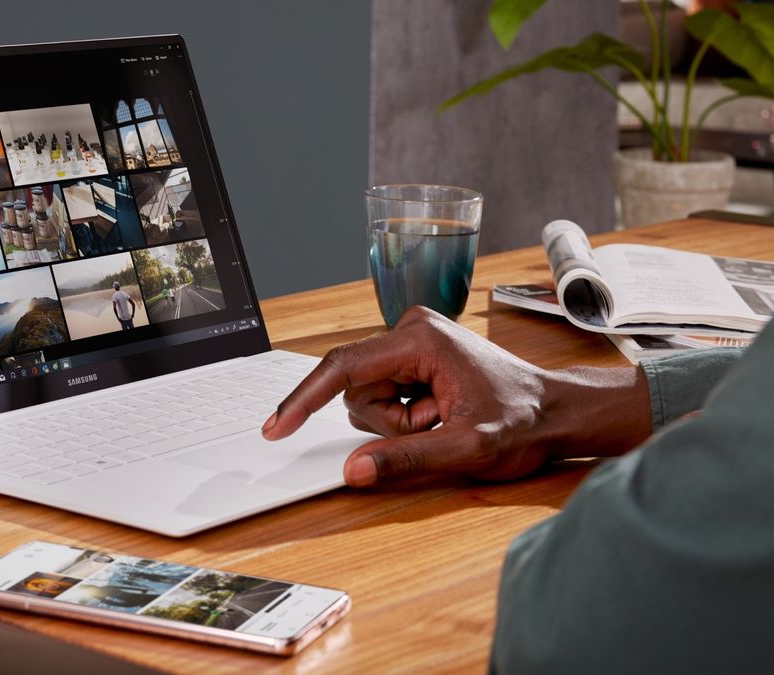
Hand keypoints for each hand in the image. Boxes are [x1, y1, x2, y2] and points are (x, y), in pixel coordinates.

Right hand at [261, 307, 651, 486]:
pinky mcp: (413, 356)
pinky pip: (382, 395)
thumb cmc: (524, 421)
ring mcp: (411, 341)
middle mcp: (411, 329)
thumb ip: (406, 459)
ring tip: (442, 421)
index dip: (304, 400)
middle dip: (387, 422)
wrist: (557, 412)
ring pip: (367, 396)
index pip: (343, 368)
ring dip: (397, 422)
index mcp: (420, 338)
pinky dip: (404, 416)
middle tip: (434, 428)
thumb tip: (354, 470)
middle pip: (355, 388)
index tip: (277, 427)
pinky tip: (439, 414)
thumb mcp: (467, 447)